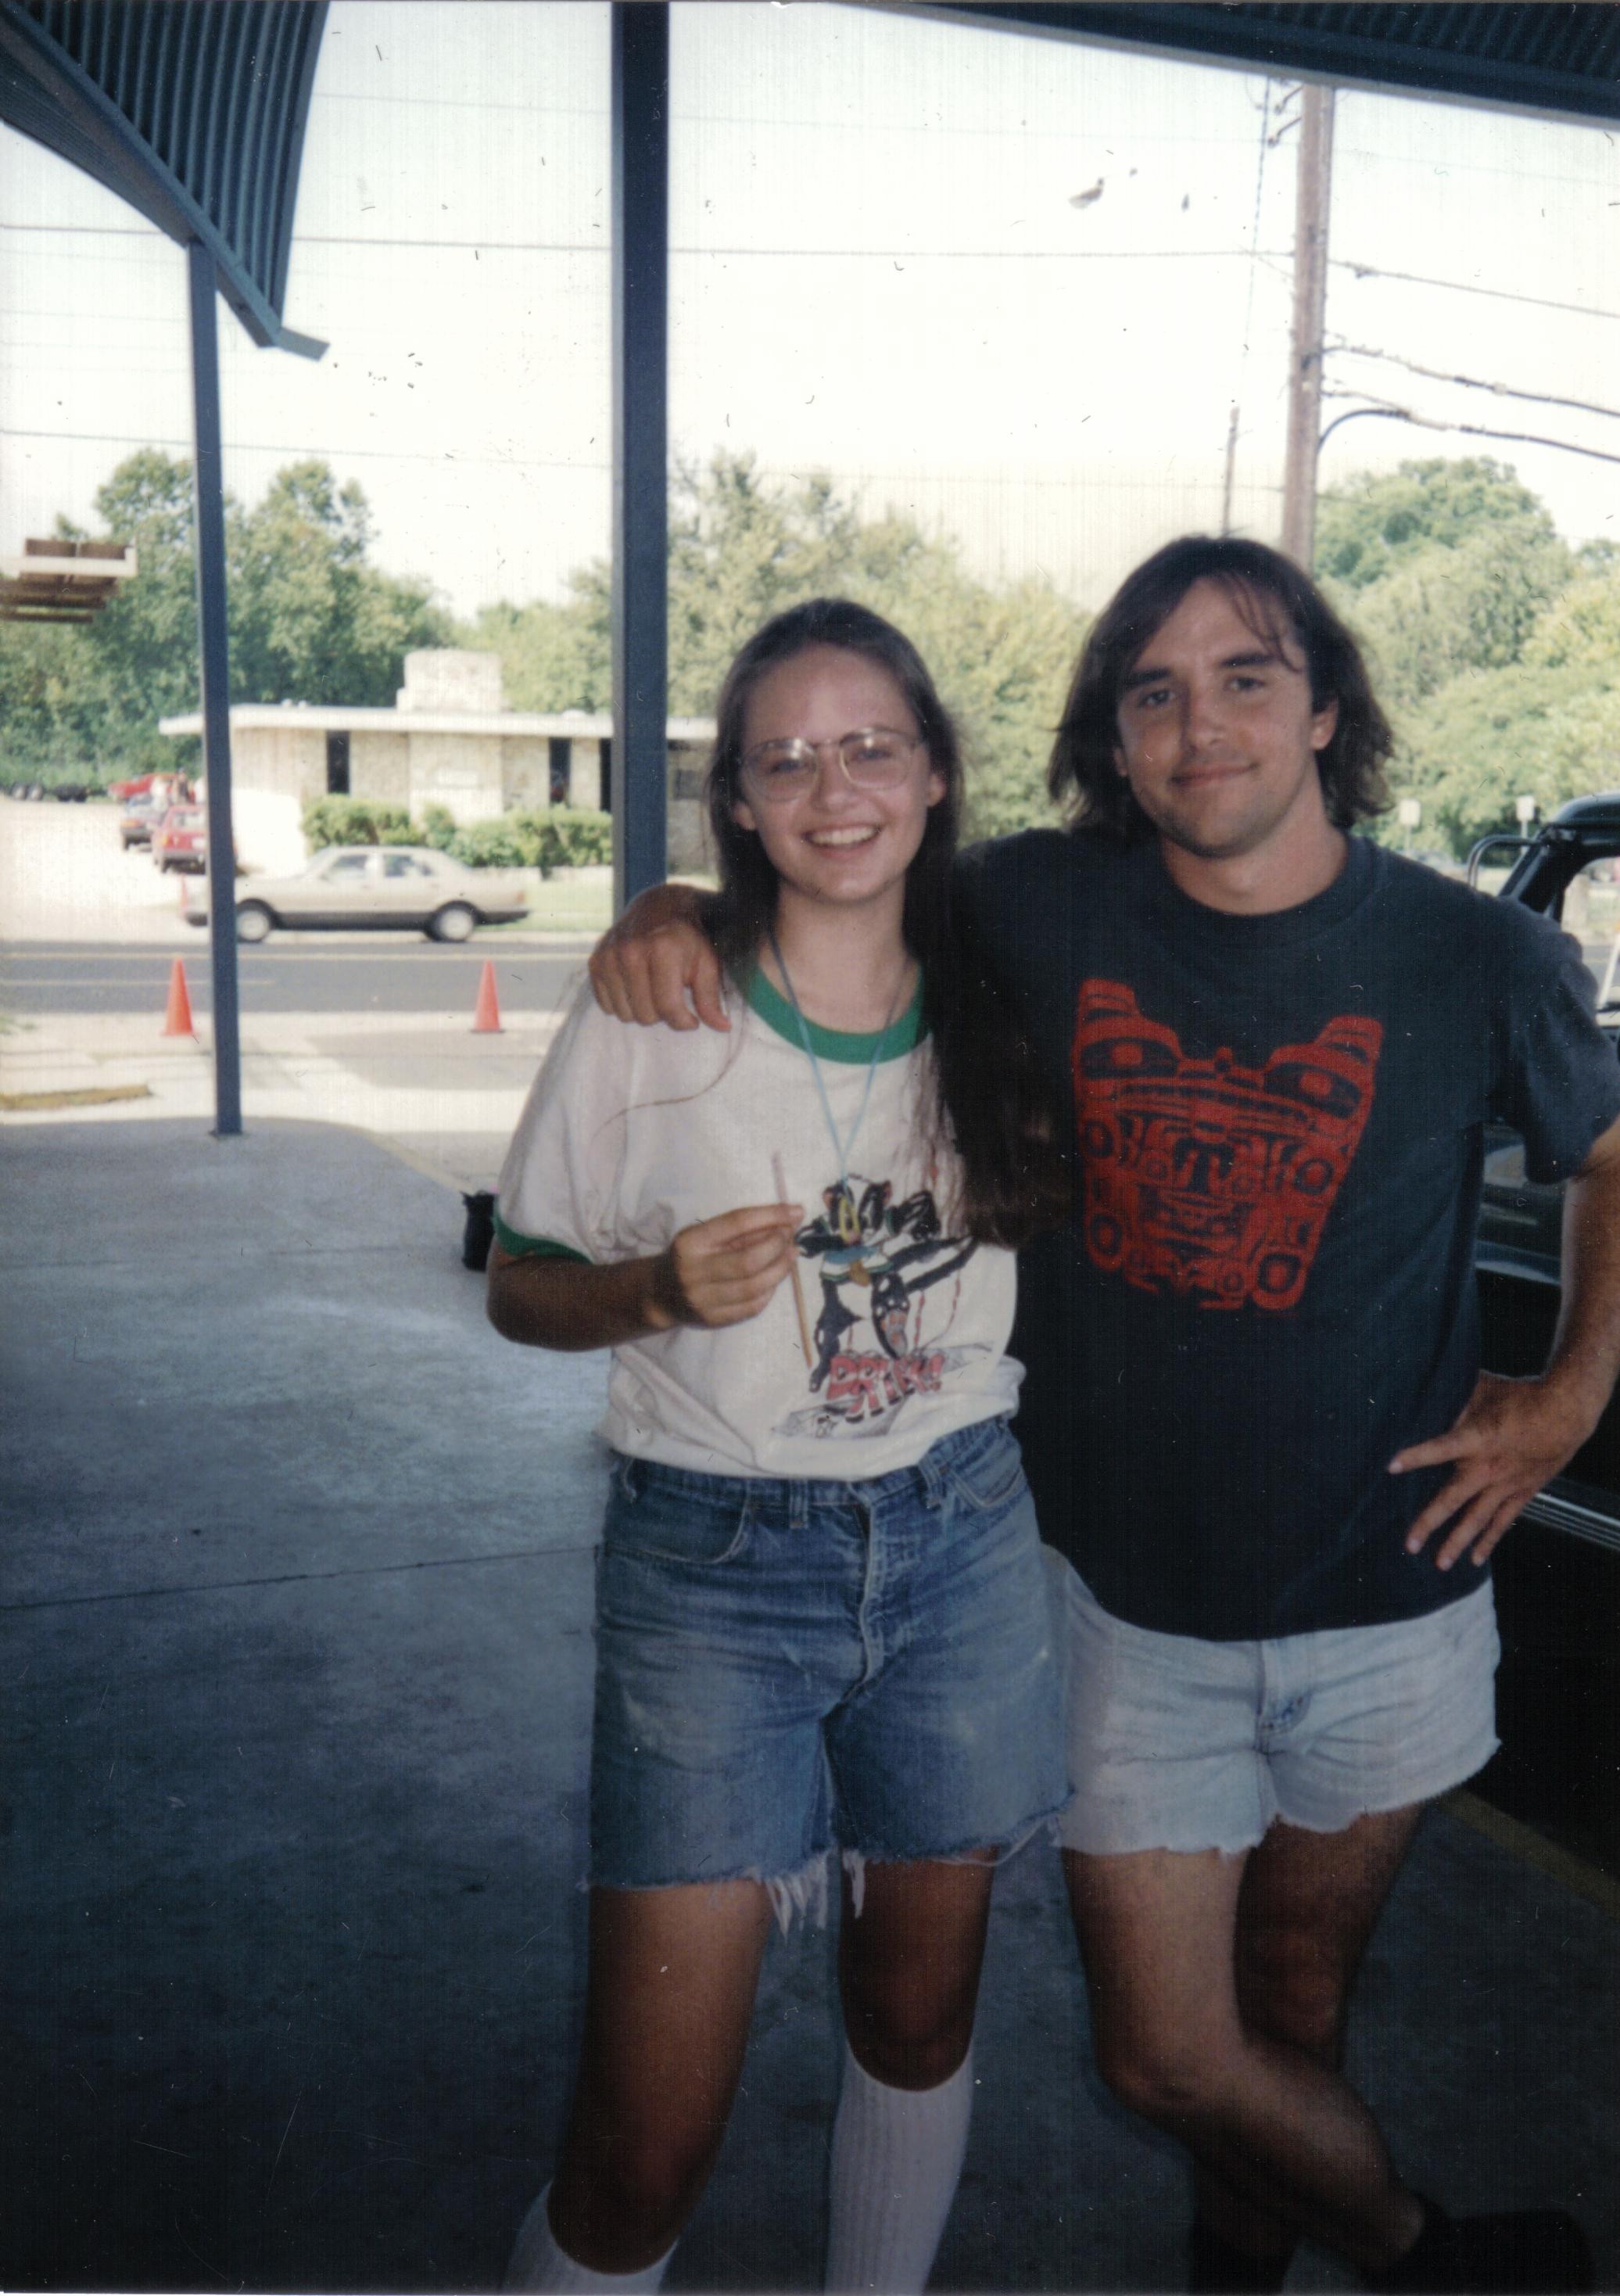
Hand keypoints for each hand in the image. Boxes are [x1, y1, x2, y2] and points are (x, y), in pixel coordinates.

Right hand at [589, 884, 727, 1031]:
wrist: (656, 907)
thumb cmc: (686, 939)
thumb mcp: (707, 963)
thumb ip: (711, 997)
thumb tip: (723, 1028)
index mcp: (662, 949)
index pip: (668, 1007)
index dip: (684, 1021)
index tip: (692, 1020)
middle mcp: (631, 951)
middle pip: (646, 1015)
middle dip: (663, 1014)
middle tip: (671, 995)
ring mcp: (609, 956)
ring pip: (625, 1014)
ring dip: (642, 1009)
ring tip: (653, 989)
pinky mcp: (595, 962)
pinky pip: (606, 1006)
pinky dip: (623, 1003)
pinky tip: (635, 986)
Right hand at [648, 1202, 802, 1330]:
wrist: (661, 1294)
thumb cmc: (692, 1255)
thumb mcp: (707, 1234)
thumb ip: (743, 1229)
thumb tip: (789, 1218)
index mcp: (692, 1241)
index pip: (737, 1223)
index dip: (771, 1216)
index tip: (796, 1212)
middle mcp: (694, 1271)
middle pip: (749, 1259)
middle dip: (778, 1245)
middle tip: (791, 1237)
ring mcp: (703, 1299)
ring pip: (755, 1286)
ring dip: (781, 1268)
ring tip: (790, 1255)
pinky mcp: (713, 1319)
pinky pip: (753, 1306)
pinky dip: (770, 1290)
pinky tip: (775, 1278)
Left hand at [1389, 1370, 1597, 1569]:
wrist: (1565, 1411)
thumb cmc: (1519, 1396)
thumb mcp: (1481, 1389)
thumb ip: (1453, 1402)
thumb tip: (1425, 1402)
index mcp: (1476, 1438)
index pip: (1439, 1448)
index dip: (1415, 1456)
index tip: (1390, 1466)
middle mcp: (1488, 1467)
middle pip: (1453, 1499)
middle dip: (1429, 1522)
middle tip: (1409, 1545)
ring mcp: (1506, 1484)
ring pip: (1477, 1519)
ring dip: (1457, 1542)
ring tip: (1440, 1564)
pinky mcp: (1522, 1492)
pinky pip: (1502, 1521)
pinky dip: (1489, 1540)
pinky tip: (1475, 1559)